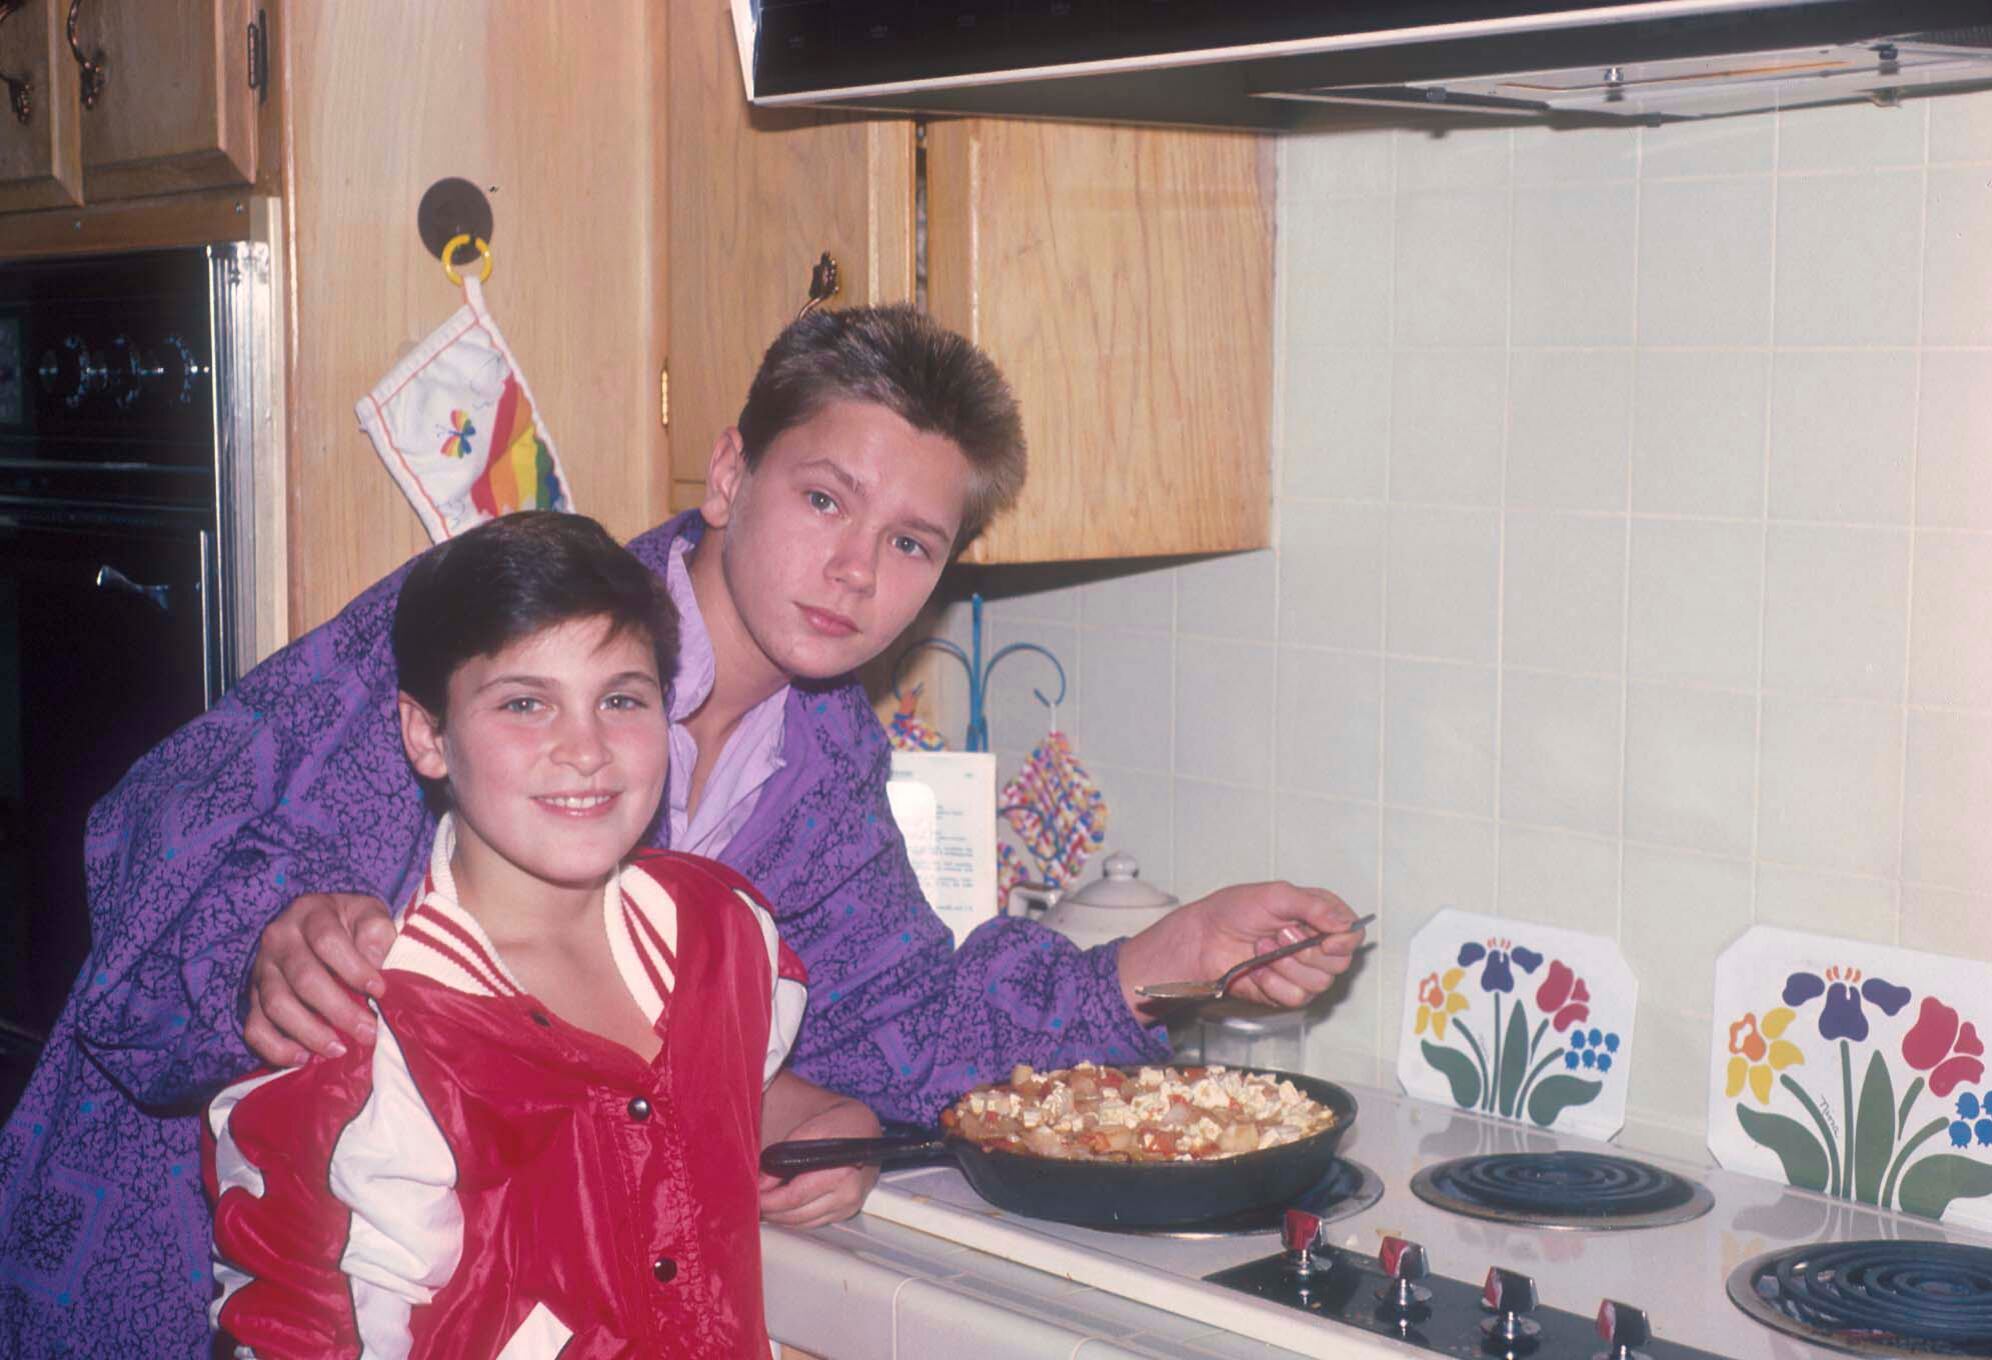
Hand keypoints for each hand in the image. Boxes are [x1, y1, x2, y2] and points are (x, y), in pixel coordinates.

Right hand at [243, 893, 394, 1065]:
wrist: (321, 926)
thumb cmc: (352, 924)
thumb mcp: (369, 915)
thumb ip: (376, 932)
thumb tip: (376, 962)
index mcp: (310, 913)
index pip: (327, 940)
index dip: (354, 968)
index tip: (380, 991)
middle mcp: (279, 939)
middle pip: (303, 978)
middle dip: (338, 1010)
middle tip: (367, 1032)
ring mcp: (262, 969)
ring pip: (276, 1005)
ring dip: (309, 1032)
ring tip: (339, 1050)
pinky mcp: (253, 998)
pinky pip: (255, 1027)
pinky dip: (276, 1047)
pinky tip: (303, 1058)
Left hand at [759, 1095, 881, 1228]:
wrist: (863, 1127)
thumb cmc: (839, 1125)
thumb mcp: (808, 1131)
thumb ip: (784, 1156)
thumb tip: (763, 1183)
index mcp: (841, 1174)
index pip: (795, 1197)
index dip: (770, 1200)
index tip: (754, 1196)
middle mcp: (848, 1195)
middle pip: (798, 1215)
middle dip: (772, 1211)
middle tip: (754, 1202)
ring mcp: (849, 1207)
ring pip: (805, 1223)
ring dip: (782, 1217)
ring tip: (765, 1205)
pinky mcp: (847, 1212)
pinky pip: (815, 1222)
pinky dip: (796, 1218)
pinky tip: (783, 1208)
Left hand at [1117, 882, 1365, 1015]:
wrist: (1203, 939)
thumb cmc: (1234, 911)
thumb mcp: (1275, 895)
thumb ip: (1314, 906)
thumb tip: (1345, 924)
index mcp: (1319, 917)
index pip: (1352, 933)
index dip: (1344, 939)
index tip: (1327, 937)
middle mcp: (1316, 945)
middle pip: (1341, 962)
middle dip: (1308, 949)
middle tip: (1280, 933)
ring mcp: (1302, 972)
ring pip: (1320, 982)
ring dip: (1286, 964)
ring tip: (1261, 947)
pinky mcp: (1286, 993)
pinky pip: (1296, 997)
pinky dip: (1273, 982)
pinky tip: (1257, 969)